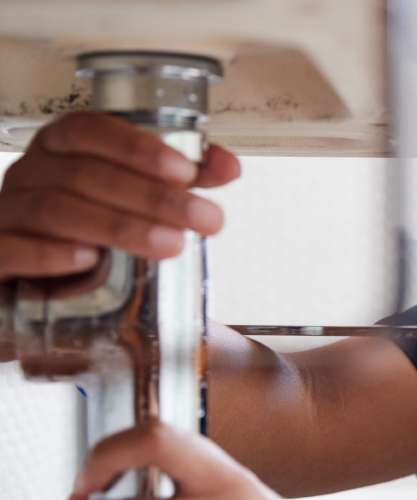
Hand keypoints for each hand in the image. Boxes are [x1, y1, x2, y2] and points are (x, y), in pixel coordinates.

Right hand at [0, 111, 240, 282]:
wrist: (42, 287)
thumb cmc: (91, 231)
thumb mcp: (138, 202)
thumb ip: (181, 181)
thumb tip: (228, 166)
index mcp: (60, 150)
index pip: (89, 129)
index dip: (137, 147)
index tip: (187, 172)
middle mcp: (28, 175)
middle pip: (84, 173)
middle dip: (151, 196)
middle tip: (203, 219)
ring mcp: (6, 214)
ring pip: (54, 209)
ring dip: (118, 226)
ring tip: (170, 245)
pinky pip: (8, 248)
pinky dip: (48, 253)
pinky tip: (88, 261)